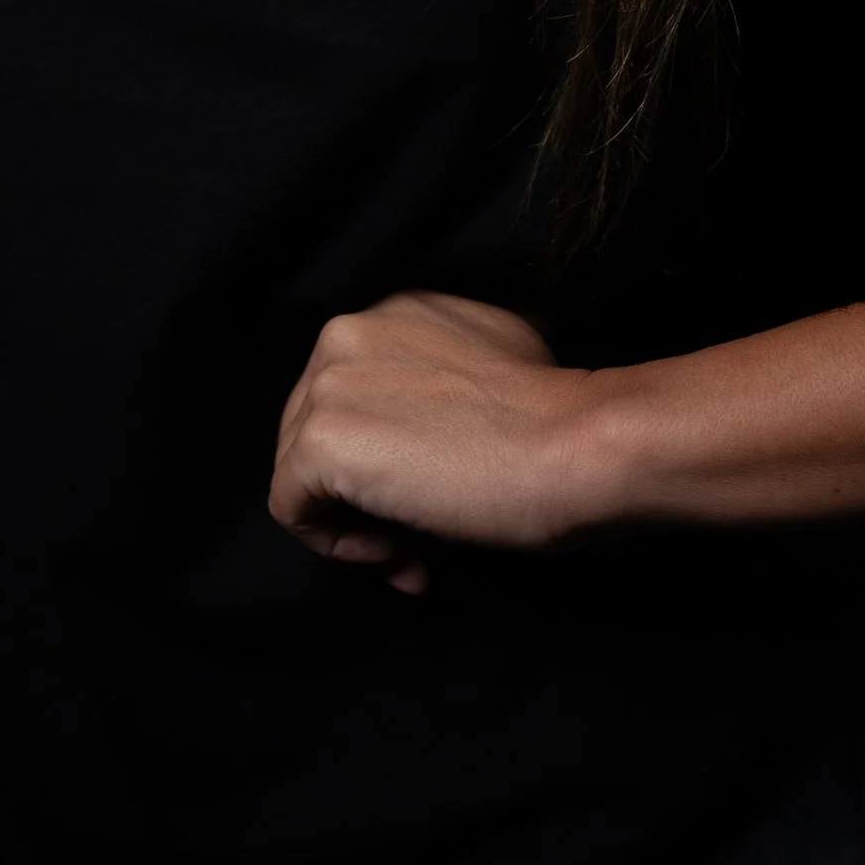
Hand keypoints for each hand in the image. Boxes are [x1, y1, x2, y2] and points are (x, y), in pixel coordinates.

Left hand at [269, 291, 596, 591]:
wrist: (573, 446)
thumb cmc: (554, 423)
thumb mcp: (501, 363)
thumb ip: (445, 382)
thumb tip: (422, 450)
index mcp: (390, 313)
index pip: (356, 399)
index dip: (389, 459)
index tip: (436, 498)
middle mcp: (347, 334)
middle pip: (320, 434)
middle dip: (367, 496)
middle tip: (423, 542)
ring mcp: (326, 385)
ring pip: (303, 472)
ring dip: (358, 522)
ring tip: (417, 551)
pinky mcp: (319, 441)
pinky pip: (291, 507)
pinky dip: (337, 543)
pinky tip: (396, 551)